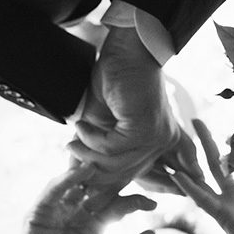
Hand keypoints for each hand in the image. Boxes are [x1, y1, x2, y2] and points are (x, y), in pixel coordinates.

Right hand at [2, 165, 156, 233]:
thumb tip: (154, 233)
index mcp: (93, 226)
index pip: (117, 204)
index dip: (135, 201)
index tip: (154, 204)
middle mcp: (75, 215)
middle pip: (96, 188)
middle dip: (113, 177)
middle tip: (131, 165)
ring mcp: (57, 213)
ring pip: (73, 183)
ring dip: (88, 169)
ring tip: (107, 160)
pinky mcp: (38, 215)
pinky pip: (53, 192)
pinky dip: (66, 179)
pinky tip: (83, 171)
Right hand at [70, 26, 201, 186]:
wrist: (126, 50)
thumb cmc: (115, 81)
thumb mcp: (102, 122)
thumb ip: (96, 149)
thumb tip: (76, 174)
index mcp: (157, 145)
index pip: (134, 177)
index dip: (107, 183)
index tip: (82, 184)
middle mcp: (162, 145)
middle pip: (123, 174)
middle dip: (93, 172)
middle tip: (71, 159)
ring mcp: (156, 139)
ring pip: (115, 164)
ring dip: (87, 152)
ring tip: (73, 141)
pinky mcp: (145, 131)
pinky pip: (111, 148)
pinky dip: (91, 139)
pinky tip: (81, 126)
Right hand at [171, 120, 233, 233]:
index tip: (232, 122)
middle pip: (217, 163)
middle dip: (207, 141)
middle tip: (195, 119)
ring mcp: (227, 206)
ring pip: (205, 176)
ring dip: (193, 157)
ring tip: (181, 137)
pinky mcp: (223, 218)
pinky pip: (203, 200)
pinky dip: (190, 187)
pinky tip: (177, 174)